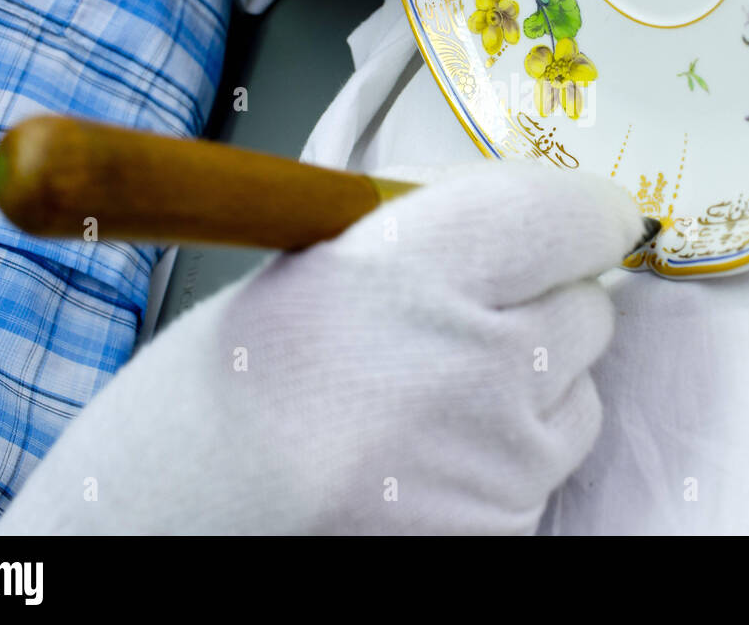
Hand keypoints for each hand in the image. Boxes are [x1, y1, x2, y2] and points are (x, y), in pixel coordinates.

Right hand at [0, 164, 644, 534]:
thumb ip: (426, 238)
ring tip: (430, 402)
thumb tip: (520, 222)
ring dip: (530, 387)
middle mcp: (462, 367)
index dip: (579, 215)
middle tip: (468, 318)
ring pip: (578, 394)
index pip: (567, 215)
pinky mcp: (497, 533)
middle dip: (545, 303)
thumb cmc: (214, 398)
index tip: (578, 219)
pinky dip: (507, 460)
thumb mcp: (305, 273)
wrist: (160, 530)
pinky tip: (426, 462)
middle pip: (588, 307)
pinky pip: (546, 470)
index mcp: (398, 272)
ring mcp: (489, 465)